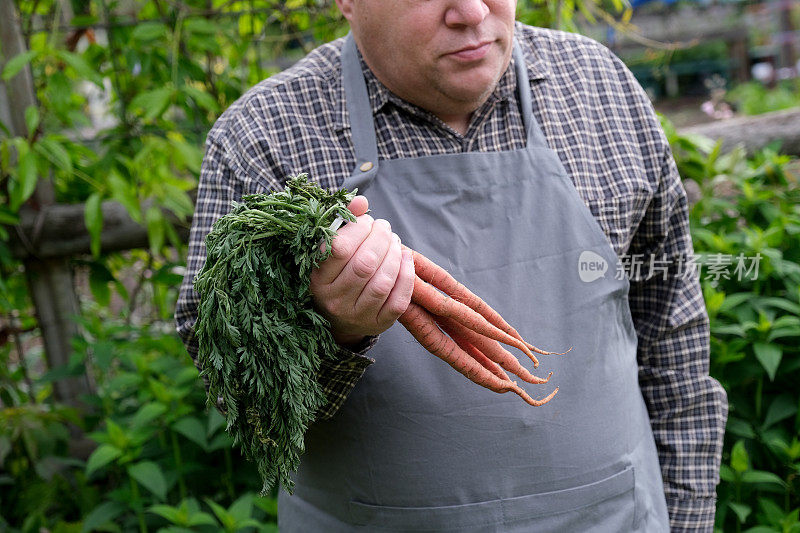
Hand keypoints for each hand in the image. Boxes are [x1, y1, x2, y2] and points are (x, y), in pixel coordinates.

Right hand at [310, 196, 414, 346]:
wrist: (336, 320)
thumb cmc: (335, 275)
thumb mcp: (331, 250)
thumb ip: (344, 223)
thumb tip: (361, 200)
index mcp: (317, 279)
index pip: (339, 248)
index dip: (358, 228)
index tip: (367, 221)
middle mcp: (334, 300)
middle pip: (364, 264)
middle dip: (381, 239)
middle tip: (385, 228)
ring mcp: (356, 315)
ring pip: (382, 283)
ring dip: (395, 256)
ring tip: (395, 242)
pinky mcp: (377, 324)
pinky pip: (397, 301)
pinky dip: (407, 277)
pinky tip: (406, 260)